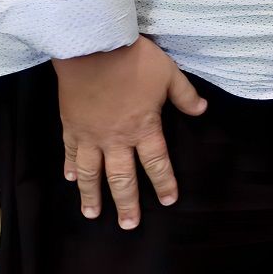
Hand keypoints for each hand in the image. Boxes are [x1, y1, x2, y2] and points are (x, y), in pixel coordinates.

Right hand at [53, 37, 206, 228]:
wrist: (93, 48)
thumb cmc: (134, 60)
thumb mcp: (169, 74)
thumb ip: (184, 96)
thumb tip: (202, 110)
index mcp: (143, 128)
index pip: (156, 162)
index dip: (163, 182)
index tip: (168, 201)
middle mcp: (116, 139)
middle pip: (122, 178)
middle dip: (127, 203)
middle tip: (129, 225)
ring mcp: (90, 135)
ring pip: (91, 173)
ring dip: (91, 195)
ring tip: (93, 214)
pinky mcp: (71, 126)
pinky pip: (71, 152)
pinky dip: (71, 167)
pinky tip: (71, 178)